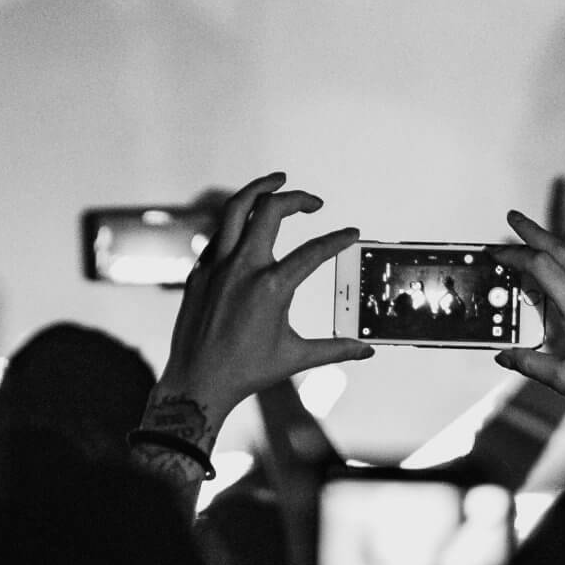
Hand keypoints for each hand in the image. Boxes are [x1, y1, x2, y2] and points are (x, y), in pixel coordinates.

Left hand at [144, 173, 369, 452]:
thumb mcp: (295, 358)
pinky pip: (218, 234)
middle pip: (271, 210)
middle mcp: (243, 269)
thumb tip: (367, 351)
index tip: (351, 233)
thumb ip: (335, 349)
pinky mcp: (199, 272)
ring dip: (259, 189)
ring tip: (277, 181)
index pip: (314, 251)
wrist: (197, 383)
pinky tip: (248, 222)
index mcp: (271, 287)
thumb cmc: (247, 372)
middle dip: (297, 199)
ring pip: (236, 209)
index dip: (338, 240)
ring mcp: (217, 267)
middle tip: (314, 202)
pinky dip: (236, 222)